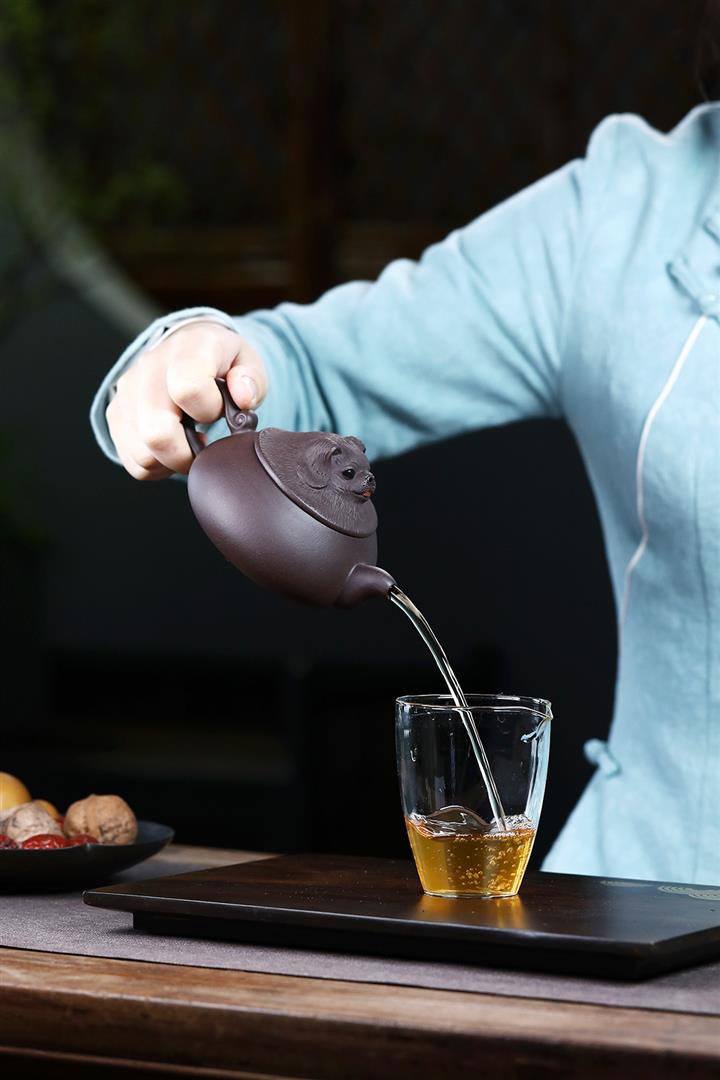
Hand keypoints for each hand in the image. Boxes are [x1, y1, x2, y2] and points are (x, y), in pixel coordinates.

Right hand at [106, 322, 267, 478]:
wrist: (186, 347)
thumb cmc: (218, 361)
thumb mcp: (246, 361)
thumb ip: (251, 380)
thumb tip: (243, 398)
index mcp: (187, 348)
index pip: (187, 388)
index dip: (209, 411)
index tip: (218, 412)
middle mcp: (150, 367)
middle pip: (156, 432)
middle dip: (186, 454)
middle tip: (204, 447)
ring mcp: (128, 391)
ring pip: (142, 453)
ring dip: (171, 460)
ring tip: (188, 442)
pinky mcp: (116, 413)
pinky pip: (132, 461)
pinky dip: (156, 465)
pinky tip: (172, 447)